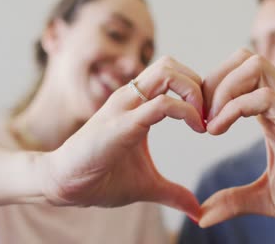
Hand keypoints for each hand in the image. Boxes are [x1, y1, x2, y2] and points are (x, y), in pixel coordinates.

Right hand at [37, 56, 204, 220]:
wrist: (65, 185)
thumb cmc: (102, 178)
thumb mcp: (147, 185)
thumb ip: (173, 192)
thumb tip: (196, 210)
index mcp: (135, 104)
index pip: (171, 74)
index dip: (196, 90)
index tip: (209, 118)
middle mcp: (130, 98)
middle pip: (171, 64)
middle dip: (198, 83)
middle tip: (209, 114)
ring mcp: (124, 107)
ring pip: (167, 72)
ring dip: (194, 91)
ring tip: (203, 119)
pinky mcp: (121, 123)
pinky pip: (161, 104)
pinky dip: (187, 111)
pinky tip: (197, 128)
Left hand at [199, 49, 274, 230]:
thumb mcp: (266, 198)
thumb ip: (234, 200)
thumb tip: (202, 216)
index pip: (238, 74)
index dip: (211, 91)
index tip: (198, 122)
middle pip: (243, 58)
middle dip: (212, 81)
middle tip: (199, 116)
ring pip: (254, 66)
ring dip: (222, 89)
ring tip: (209, 123)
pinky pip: (266, 97)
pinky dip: (234, 108)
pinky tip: (219, 130)